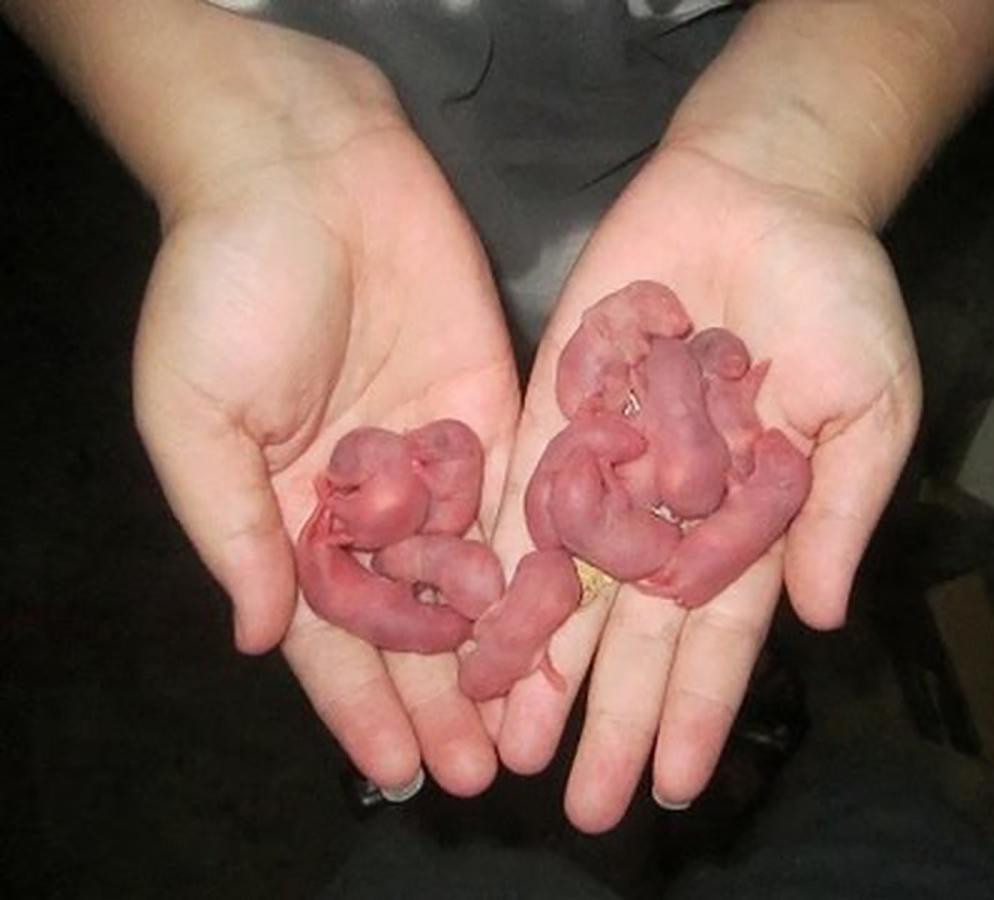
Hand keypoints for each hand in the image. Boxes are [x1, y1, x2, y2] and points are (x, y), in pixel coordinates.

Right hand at [133, 47, 519, 795]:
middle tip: (486, 774)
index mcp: (289, 512)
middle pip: (415, 619)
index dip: (359, 703)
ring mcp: (438, 458)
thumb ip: (232, 529)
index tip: (397, 769)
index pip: (328, 631)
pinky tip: (566, 623)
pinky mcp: (496, 410)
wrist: (305, 168)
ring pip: (476, 575)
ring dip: (503, 651)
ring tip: (536, 726)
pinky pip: (522, 497)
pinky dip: (541, 562)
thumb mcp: (194, 417)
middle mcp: (371, 500)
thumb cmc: (224, 287)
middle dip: (445, 695)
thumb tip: (252, 636)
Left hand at [486, 145, 920, 830]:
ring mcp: (610, 465)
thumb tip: (820, 618)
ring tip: (516, 746)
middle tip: (587, 804)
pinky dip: (500, 567)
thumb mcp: (871, 404)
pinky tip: (479, 632)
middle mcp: (670, 507)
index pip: (719, 635)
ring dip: (547, 669)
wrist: (762, 191)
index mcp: (748, 517)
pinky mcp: (557, 414)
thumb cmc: (836, 294)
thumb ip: (840, 510)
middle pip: (635, 631)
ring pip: (569, 586)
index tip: (681, 785)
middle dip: (613, 717)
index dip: (699, 710)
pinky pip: (523, 499)